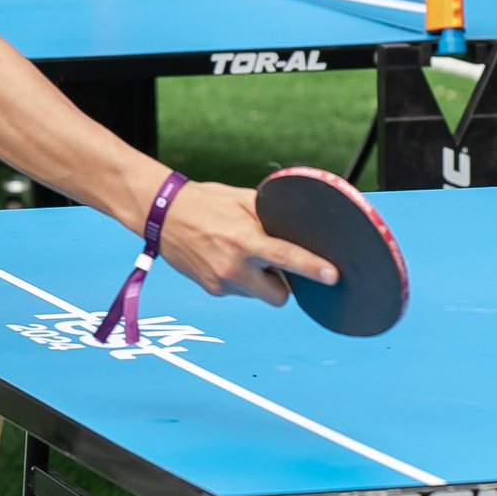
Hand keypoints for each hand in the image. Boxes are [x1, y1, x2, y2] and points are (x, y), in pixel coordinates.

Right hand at [153, 178, 336, 306]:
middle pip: (279, 295)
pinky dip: (242, 279)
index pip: (286, 258)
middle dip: (284, 284)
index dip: (313, 268)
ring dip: (261, 280)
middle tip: (274, 262)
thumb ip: (271, 215)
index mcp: (244, 240)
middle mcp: (233, 267)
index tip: (333, 276)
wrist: (162, 214)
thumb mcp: (242, 200)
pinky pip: (241, 291)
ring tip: (243, 253)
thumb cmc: (206, 202)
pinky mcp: (212, 290)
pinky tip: (227, 258)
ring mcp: (221, 282)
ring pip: (259, 294)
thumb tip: (303, 227)